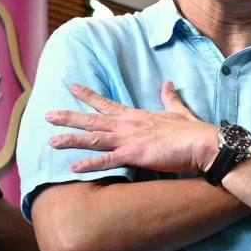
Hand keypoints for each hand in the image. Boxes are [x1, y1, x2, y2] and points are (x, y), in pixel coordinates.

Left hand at [47, 82, 216, 174]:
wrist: (202, 143)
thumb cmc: (192, 130)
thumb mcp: (178, 111)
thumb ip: (169, 98)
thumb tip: (168, 84)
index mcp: (136, 115)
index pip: (107, 103)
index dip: (88, 95)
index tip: (72, 87)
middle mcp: (128, 125)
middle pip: (92, 119)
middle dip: (68, 116)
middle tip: (47, 114)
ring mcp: (129, 139)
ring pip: (93, 137)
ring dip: (70, 139)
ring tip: (51, 141)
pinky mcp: (134, 154)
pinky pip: (106, 160)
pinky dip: (88, 164)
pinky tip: (72, 167)